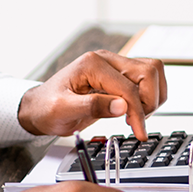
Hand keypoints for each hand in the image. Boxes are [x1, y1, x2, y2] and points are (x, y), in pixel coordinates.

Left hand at [18, 50, 166, 140]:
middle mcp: (106, 60)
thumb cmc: (47, 108)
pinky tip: (134, 112)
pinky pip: (146, 79)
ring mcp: (114, 66)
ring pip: (152, 71)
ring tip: (136, 117)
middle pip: (148, 71)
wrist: (40, 108)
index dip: (137, 111)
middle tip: (137, 122)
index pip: (128, 86)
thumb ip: (93, 106)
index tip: (139, 132)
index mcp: (92, 64)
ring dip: (152, 96)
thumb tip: (122, 106)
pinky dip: (149, 96)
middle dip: (149, 101)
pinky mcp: (119, 75)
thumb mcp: (63, 110)